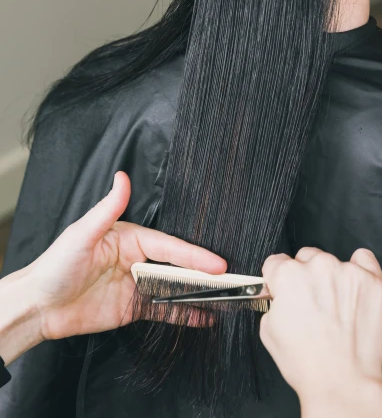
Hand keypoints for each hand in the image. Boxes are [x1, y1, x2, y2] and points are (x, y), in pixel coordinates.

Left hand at [21, 172, 226, 341]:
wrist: (37, 307)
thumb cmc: (56, 265)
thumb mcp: (83, 234)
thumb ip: (108, 208)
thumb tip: (122, 177)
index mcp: (130, 238)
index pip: (169, 246)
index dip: (193, 255)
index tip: (216, 264)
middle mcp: (137, 260)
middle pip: (176, 267)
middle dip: (203, 274)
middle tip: (230, 282)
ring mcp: (136, 286)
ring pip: (174, 288)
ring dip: (198, 294)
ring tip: (225, 300)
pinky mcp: (132, 309)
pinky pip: (163, 311)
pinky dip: (184, 314)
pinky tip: (204, 318)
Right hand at [260, 247, 381, 417]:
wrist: (343, 382)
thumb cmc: (308, 363)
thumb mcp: (269, 331)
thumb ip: (274, 302)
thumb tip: (279, 294)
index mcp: (289, 276)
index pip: (277, 262)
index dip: (278, 279)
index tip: (285, 288)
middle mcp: (318, 267)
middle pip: (306, 257)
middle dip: (306, 276)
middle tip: (312, 304)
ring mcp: (347, 271)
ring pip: (332, 261)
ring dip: (331, 277)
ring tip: (335, 307)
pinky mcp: (371, 280)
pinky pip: (363, 259)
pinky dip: (358, 269)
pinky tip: (354, 289)